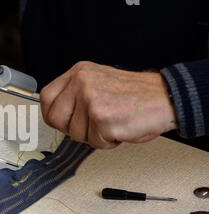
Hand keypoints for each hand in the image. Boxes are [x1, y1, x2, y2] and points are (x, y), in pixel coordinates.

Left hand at [40, 61, 177, 148]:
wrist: (166, 97)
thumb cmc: (135, 95)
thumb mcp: (98, 83)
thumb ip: (75, 95)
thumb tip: (57, 115)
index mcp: (79, 72)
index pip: (46, 97)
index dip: (53, 115)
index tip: (64, 121)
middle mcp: (81, 81)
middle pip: (54, 117)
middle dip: (72, 129)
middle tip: (91, 126)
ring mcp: (90, 98)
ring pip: (74, 133)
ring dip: (93, 136)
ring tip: (111, 124)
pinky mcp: (101, 116)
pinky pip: (94, 142)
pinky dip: (107, 142)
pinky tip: (119, 129)